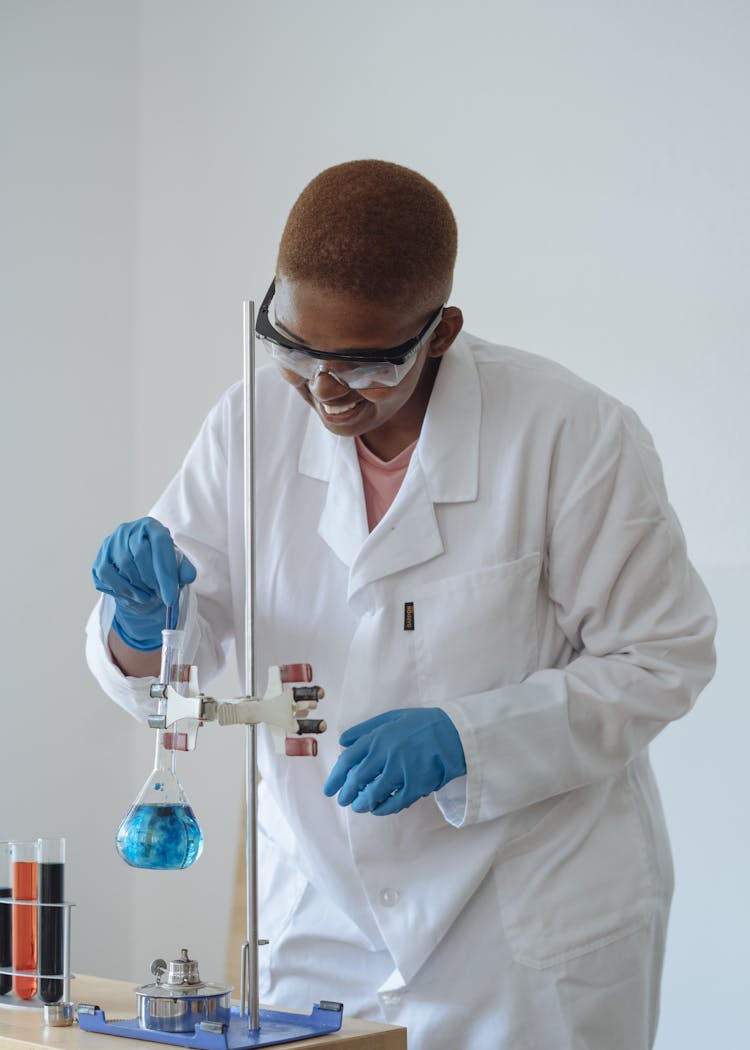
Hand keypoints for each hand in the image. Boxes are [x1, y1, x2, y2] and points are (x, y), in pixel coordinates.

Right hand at [92, 517, 195, 650]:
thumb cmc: (159, 563)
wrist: (138, 568)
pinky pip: (108, 576)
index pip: (160, 542)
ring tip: (150, 595)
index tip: (170, 596)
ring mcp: (110, 543)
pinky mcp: (99, 559)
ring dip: (139, 588)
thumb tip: (188, 576)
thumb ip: (184, 569)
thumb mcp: (176, 564)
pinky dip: (123, 590)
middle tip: (161, 595)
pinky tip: (135, 595)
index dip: (165, 571)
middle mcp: (128, 530)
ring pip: (124, 566)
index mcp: (151, 525)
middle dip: (152, 580)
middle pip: (140, 553)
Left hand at [323, 708, 465, 815]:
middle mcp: (387, 754)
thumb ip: (367, 728)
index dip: (336, 776)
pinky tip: (378, 810)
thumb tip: (343, 740)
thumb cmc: (423, 723)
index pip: (349, 759)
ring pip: (374, 794)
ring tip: (358, 807)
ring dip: (362, 804)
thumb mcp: (393, 717)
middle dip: (347, 793)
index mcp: (379, 736)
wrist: (455, 732)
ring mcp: (401, 770)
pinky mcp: (416, 785)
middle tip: (342, 800)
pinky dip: (383, 809)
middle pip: (358, 779)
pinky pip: (395, 803)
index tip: (329, 789)